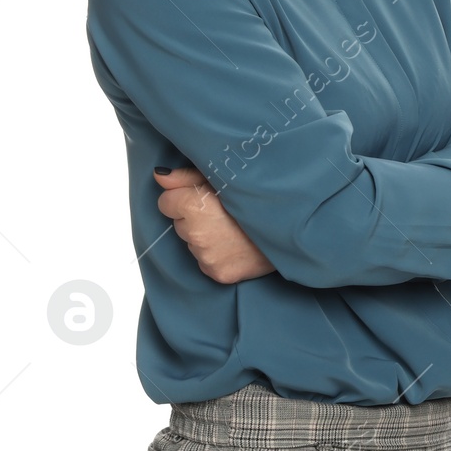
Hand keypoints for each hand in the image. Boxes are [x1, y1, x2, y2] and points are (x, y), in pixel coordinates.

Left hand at [153, 166, 276, 283]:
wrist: (292, 228)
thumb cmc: (259, 198)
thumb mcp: (225, 177)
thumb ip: (186, 178)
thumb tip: (159, 177)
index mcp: (195, 206)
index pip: (166, 202)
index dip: (185, 198)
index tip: (206, 198)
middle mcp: (197, 234)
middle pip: (179, 223)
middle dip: (195, 218)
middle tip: (224, 213)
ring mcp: (207, 257)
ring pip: (192, 243)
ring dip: (205, 236)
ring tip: (233, 229)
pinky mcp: (218, 274)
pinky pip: (205, 261)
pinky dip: (216, 255)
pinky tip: (236, 246)